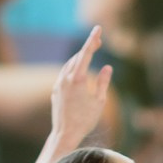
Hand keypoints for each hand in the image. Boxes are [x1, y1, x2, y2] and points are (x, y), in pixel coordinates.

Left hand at [49, 25, 113, 150]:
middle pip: (77, 57)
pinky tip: (78, 70)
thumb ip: (103, 82)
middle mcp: (65, 78)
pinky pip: (65, 74)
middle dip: (88, 48)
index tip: (98, 29)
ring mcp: (58, 84)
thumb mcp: (99, 101)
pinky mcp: (55, 90)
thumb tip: (107, 67)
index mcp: (78, 79)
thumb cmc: (85, 119)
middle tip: (98, 41)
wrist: (65, 133)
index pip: (86, 53)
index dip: (93, 39)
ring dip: (80, 57)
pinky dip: (73, 68)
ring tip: (89, 53)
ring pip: (69, 64)